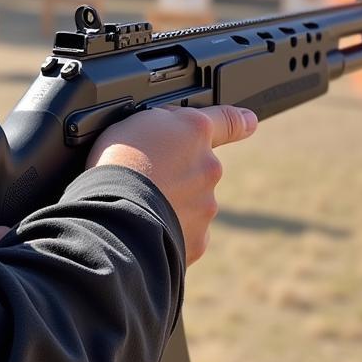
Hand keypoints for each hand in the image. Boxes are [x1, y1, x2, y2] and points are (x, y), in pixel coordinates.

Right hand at [86, 105, 257, 264]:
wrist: (113, 218)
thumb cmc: (115, 167)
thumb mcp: (133, 123)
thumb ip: (163, 125)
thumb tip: (174, 130)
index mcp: (194, 132)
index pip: (227, 121)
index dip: (239, 122)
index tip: (248, 123)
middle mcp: (208, 167)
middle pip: (198, 170)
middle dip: (178, 176)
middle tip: (144, 182)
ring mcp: (206, 206)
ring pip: (192, 204)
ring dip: (171, 205)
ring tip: (137, 208)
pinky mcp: (197, 239)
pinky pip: (185, 234)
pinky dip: (169, 233)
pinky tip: (145, 230)